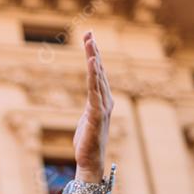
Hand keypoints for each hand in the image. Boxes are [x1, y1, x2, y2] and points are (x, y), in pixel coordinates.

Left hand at [72, 31, 113, 177]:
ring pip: (97, 77)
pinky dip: (93, 75)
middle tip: (88, 33)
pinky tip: (92, 62)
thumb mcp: (87, 120)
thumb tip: (91, 102)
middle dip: (94, 51)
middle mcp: (106, 100)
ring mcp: (102, 106)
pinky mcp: (96, 113)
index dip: (95, 56)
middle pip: (99, 70)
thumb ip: (90, 108)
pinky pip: (94, 91)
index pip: (98, 73)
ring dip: (94, 58)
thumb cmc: (88, 143)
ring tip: (89, 42)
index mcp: (103, 101)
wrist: (90, 161)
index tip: (89, 39)